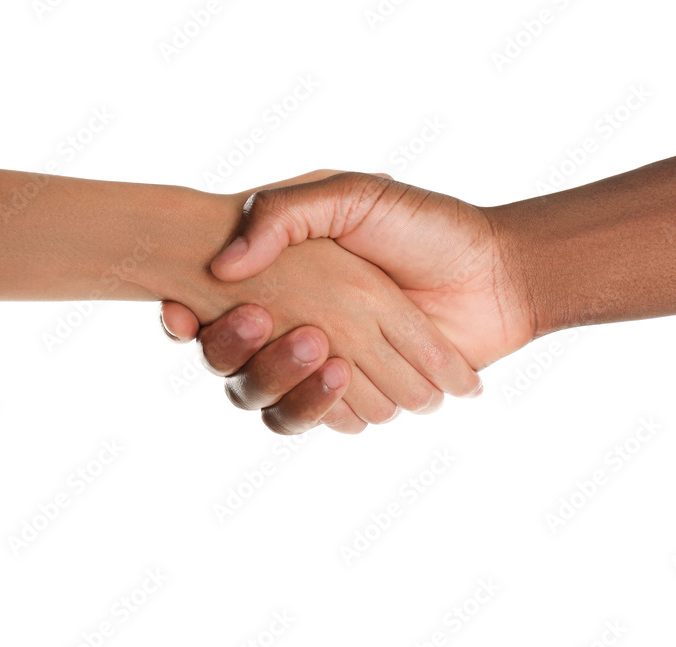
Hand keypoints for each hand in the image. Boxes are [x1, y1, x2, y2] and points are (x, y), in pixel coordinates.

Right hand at [163, 172, 537, 431]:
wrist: (494, 276)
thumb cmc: (423, 226)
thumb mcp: (352, 195)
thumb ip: (284, 215)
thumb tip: (223, 266)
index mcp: (277, 277)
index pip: (205, 306)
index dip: (182, 318)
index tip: (182, 310)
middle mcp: (287, 326)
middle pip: (227, 364)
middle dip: (240, 351)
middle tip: (276, 323)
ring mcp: (316, 367)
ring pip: (264, 401)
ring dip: (284, 384)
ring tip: (330, 360)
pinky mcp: (350, 400)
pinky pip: (314, 421)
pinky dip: (322, 408)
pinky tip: (344, 378)